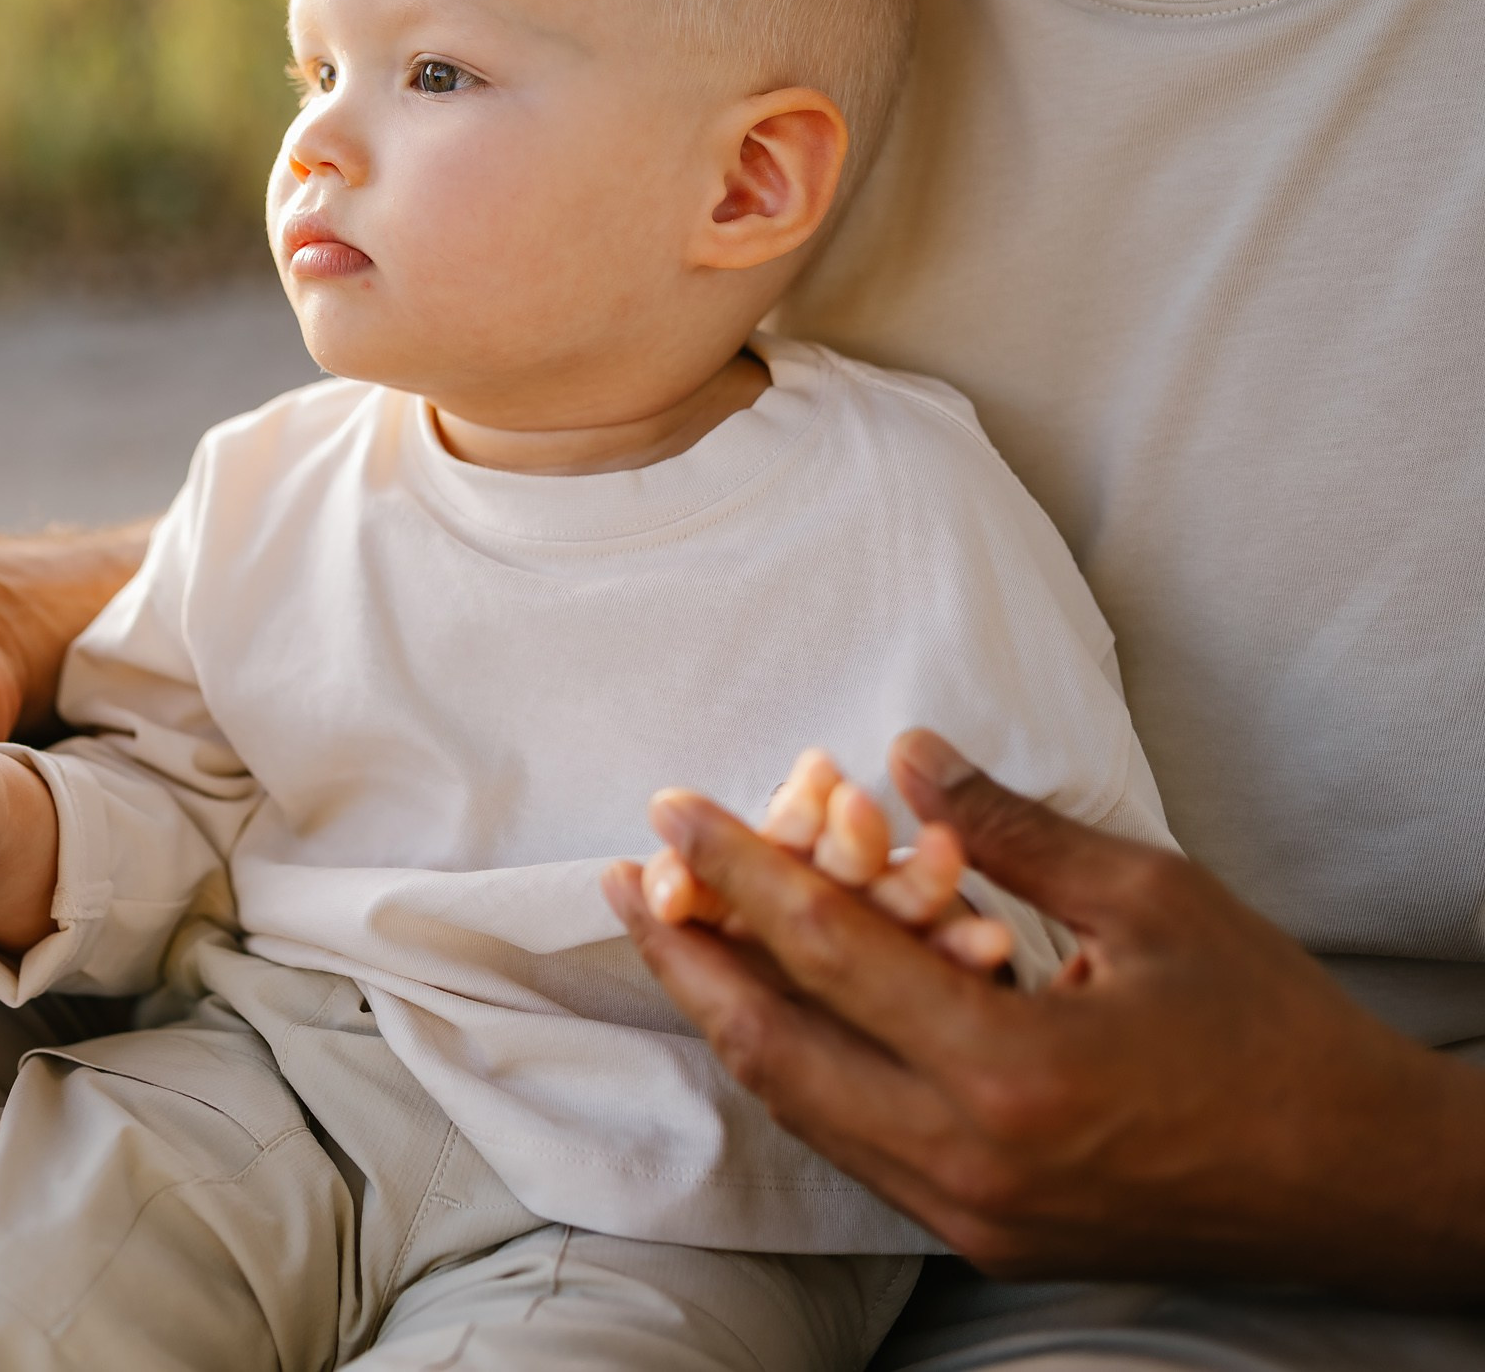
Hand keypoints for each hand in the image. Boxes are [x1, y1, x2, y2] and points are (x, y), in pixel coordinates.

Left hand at [599, 729, 1484, 1301]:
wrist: (1361, 1186)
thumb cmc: (1273, 1031)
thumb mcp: (1153, 902)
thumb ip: (1012, 829)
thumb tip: (904, 755)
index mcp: (1012, 1066)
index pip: (827, 951)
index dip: (736, 871)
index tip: (674, 812)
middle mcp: (968, 1154)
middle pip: (771, 1047)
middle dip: (685, 958)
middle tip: (632, 880)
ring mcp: (966, 1211)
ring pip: (797, 1107)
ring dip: (727, 1016)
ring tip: (680, 935)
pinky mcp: (979, 1238)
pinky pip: (850, 1146)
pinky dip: (799, 1072)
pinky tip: (772, 1010)